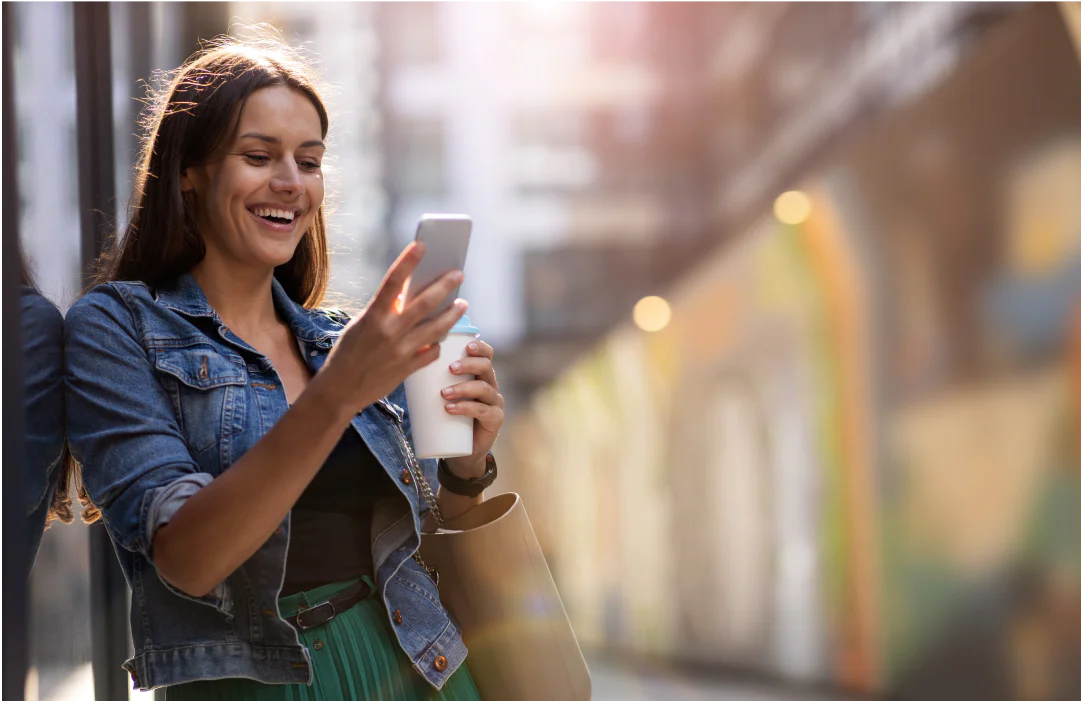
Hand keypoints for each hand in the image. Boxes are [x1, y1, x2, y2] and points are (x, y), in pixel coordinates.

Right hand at [317, 242, 466, 415]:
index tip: (422, 245)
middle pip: (425, 303)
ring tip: (462, 304)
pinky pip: (432, 352)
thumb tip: (409, 297)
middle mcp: (389, 331)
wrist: (340, 390)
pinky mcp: (408, 369)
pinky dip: (437, 344)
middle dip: (445, 286)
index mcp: (373, 316)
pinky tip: (440, 338)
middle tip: (458, 274)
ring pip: (437, 328)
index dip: (408, 260)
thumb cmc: (348, 353)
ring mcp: (401, 351)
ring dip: (453, 314)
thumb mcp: (361, 326)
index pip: (393, 281)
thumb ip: (384, 311)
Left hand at [441, 339, 503, 478]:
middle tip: (450, 368)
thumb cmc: (449, 418)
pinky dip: (466, 408)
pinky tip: (451, 408)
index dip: (479, 347)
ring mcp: (494, 403)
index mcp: (480, 375)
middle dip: (469, 364)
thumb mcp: (441, 396)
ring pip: (484, 389)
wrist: (461, 451)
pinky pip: (483, 411)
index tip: (466, 345)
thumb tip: (403, 364)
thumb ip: (430, 381)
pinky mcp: (495, 420)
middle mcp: (490, 386)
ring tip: (443, 393)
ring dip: (463, 388)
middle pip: (486, 367)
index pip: (486, 354)